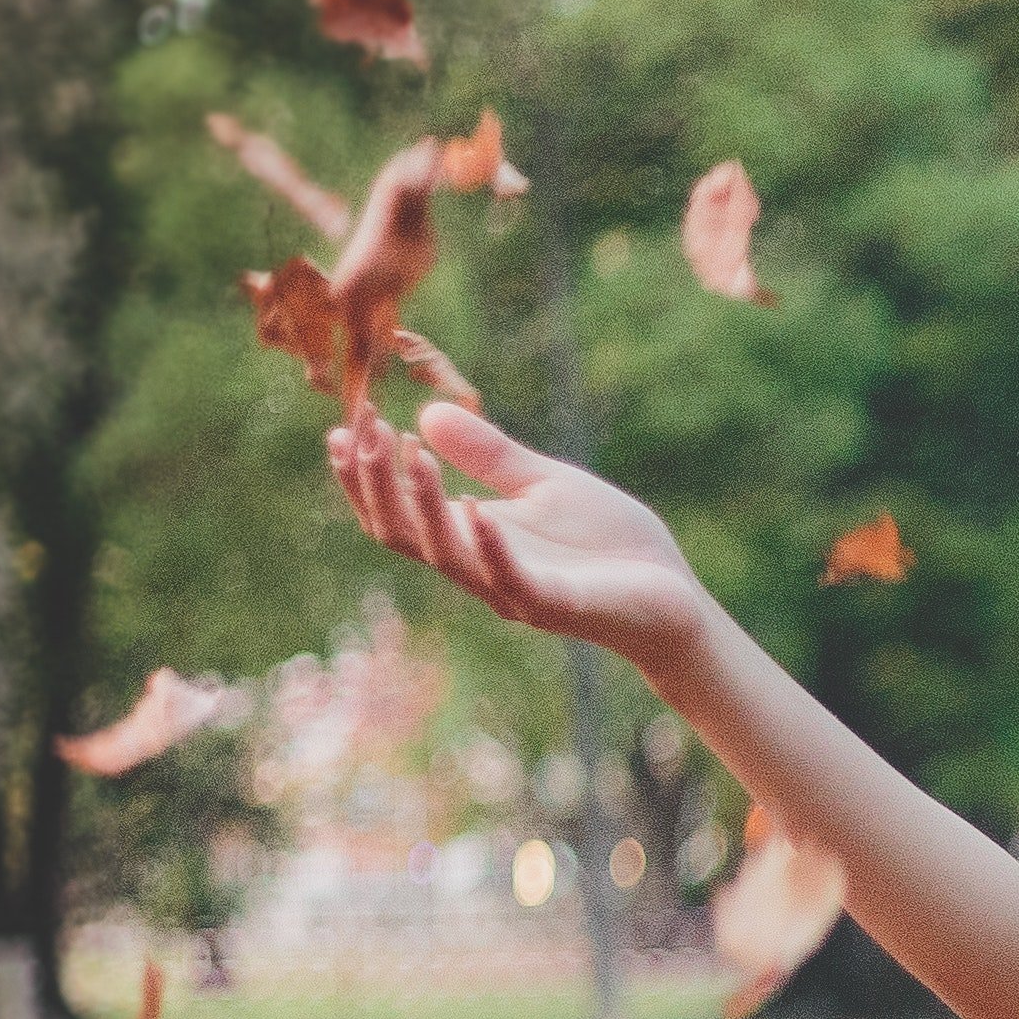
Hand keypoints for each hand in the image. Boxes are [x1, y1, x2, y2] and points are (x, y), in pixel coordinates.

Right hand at [329, 400, 715, 668]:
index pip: (399, 513)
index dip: (366, 477)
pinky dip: (489, 545)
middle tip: (363, 431)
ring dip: (424, 504)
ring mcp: (515, 591)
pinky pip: (511, 579)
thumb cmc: (609, 546)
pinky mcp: (557, 605)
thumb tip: (428, 413)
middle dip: (377, 485)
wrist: (674, 598)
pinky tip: (472, 507)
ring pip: (448, 555)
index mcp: (473, 540)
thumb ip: (490, 456)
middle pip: (404, 534)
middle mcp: (481, 570)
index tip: (345, 428)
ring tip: (411, 452)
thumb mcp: (545, 485)